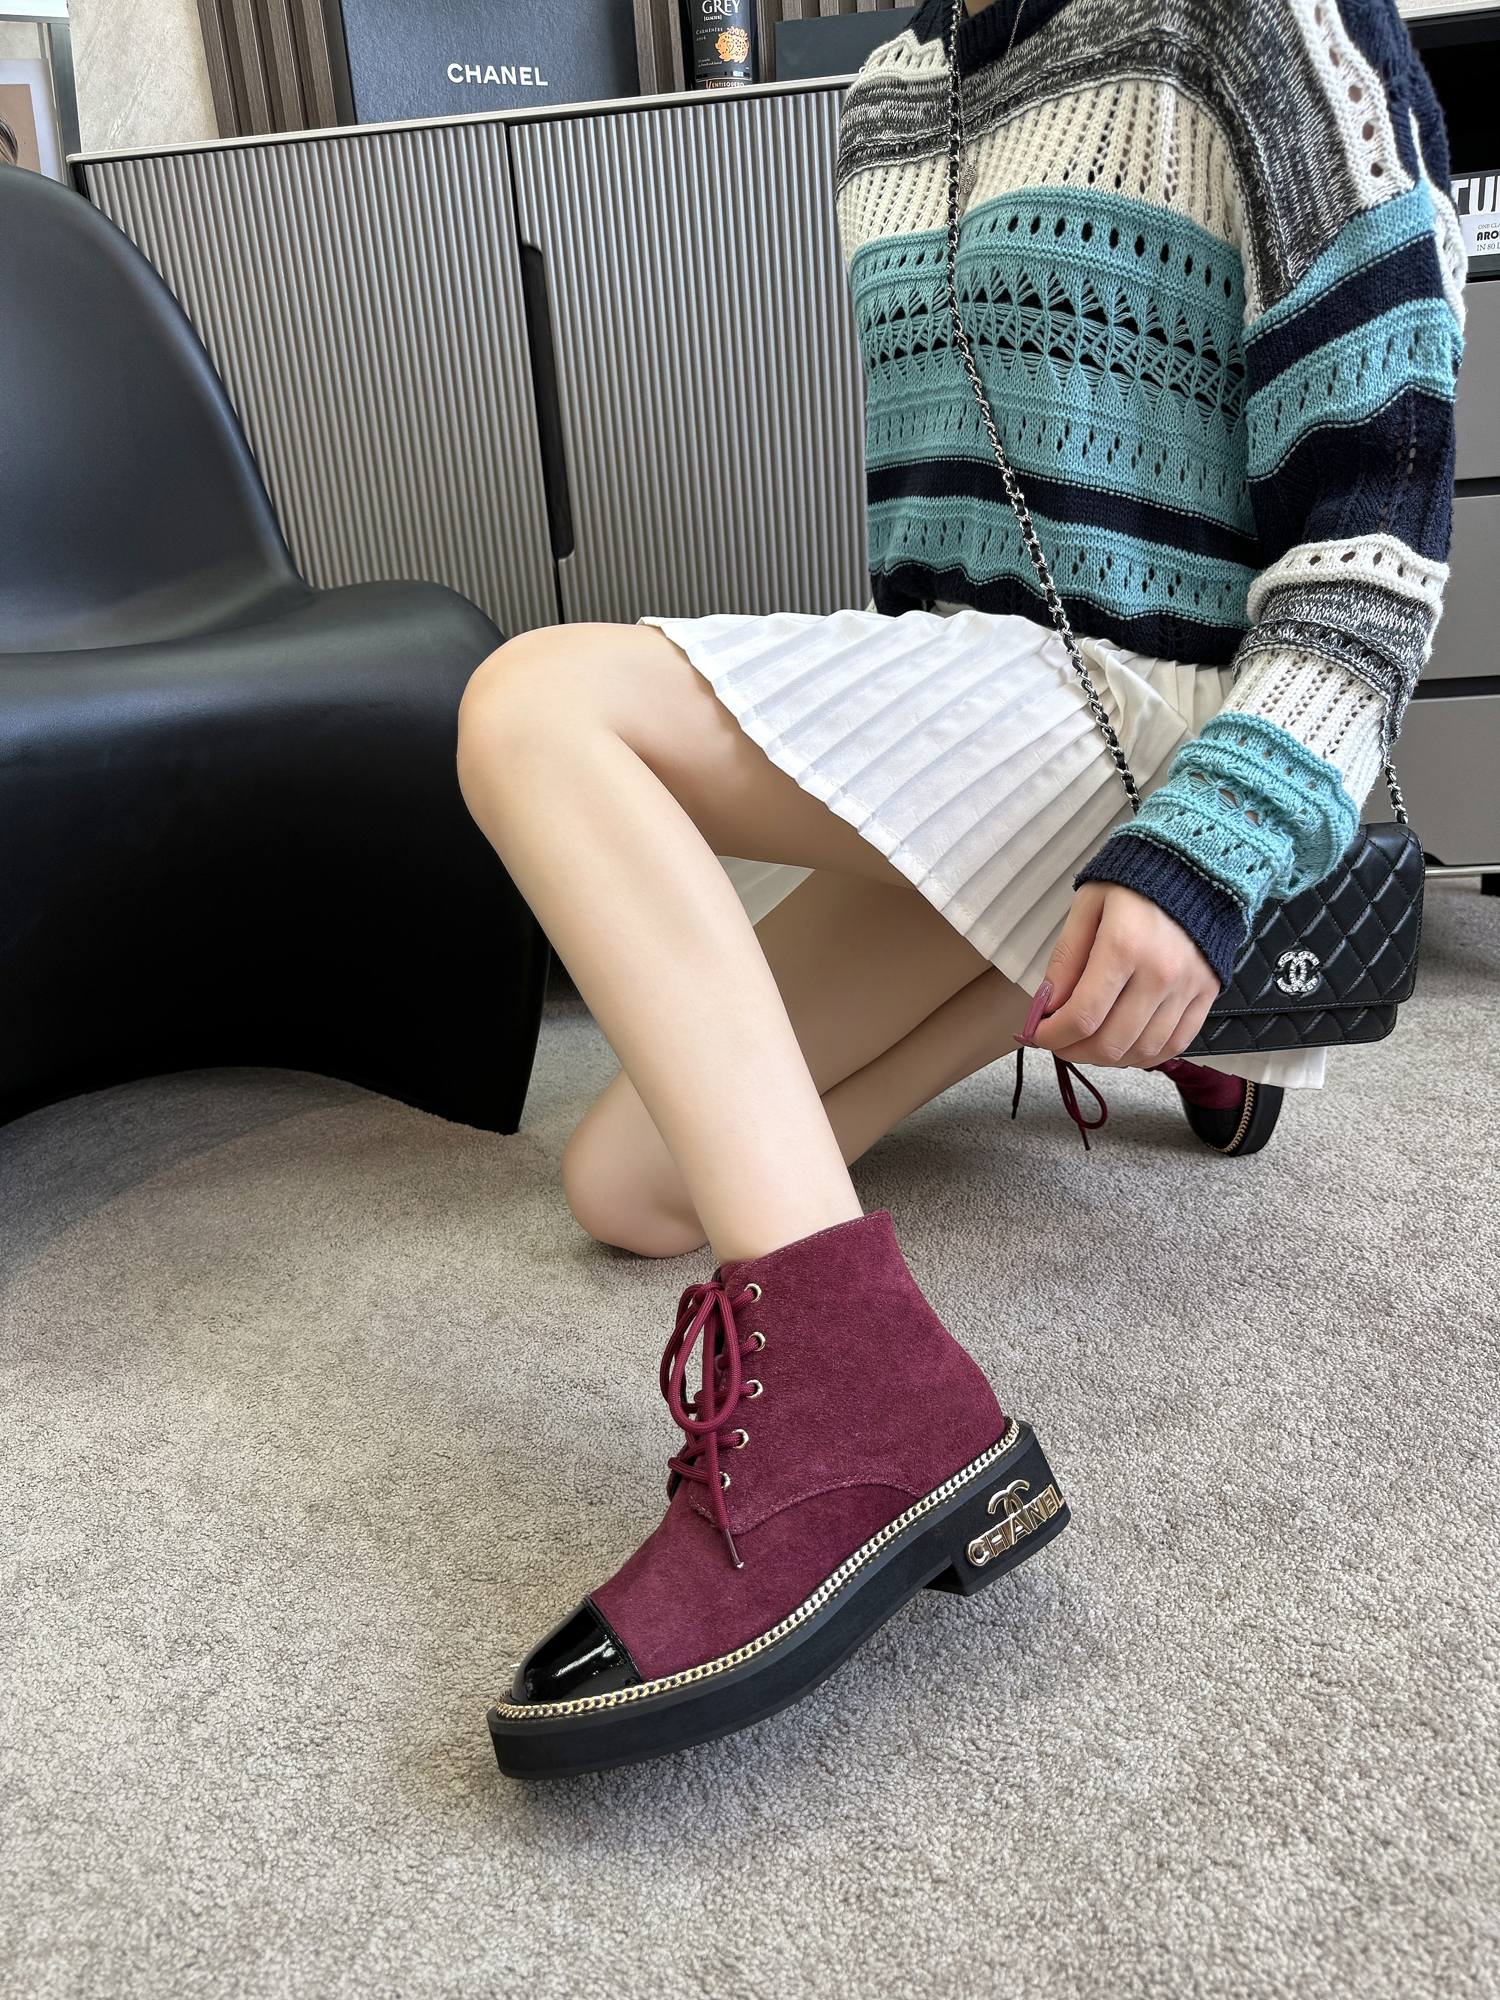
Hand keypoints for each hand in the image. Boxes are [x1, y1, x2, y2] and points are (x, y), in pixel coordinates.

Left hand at [1025, 882, 1220, 1068]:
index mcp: (1123, 947)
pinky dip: (1145, 1055)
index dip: (1053, 1036)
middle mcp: (1160, 974)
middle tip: (1059, 1042)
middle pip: (1111, 1042)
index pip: (1083, 1016)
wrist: (1196, 864)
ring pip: (1142, 1050)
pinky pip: (1176, 1044)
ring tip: (1088, 1044)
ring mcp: (1188, 987)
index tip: (1038, 1034)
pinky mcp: (1208, 993)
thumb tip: (1047, 1006)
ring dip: (1107, 1058)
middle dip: (1074, 1051)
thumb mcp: (1088, 907)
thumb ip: (1066, 958)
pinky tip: (1124, 1046)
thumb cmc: (1133, 882)